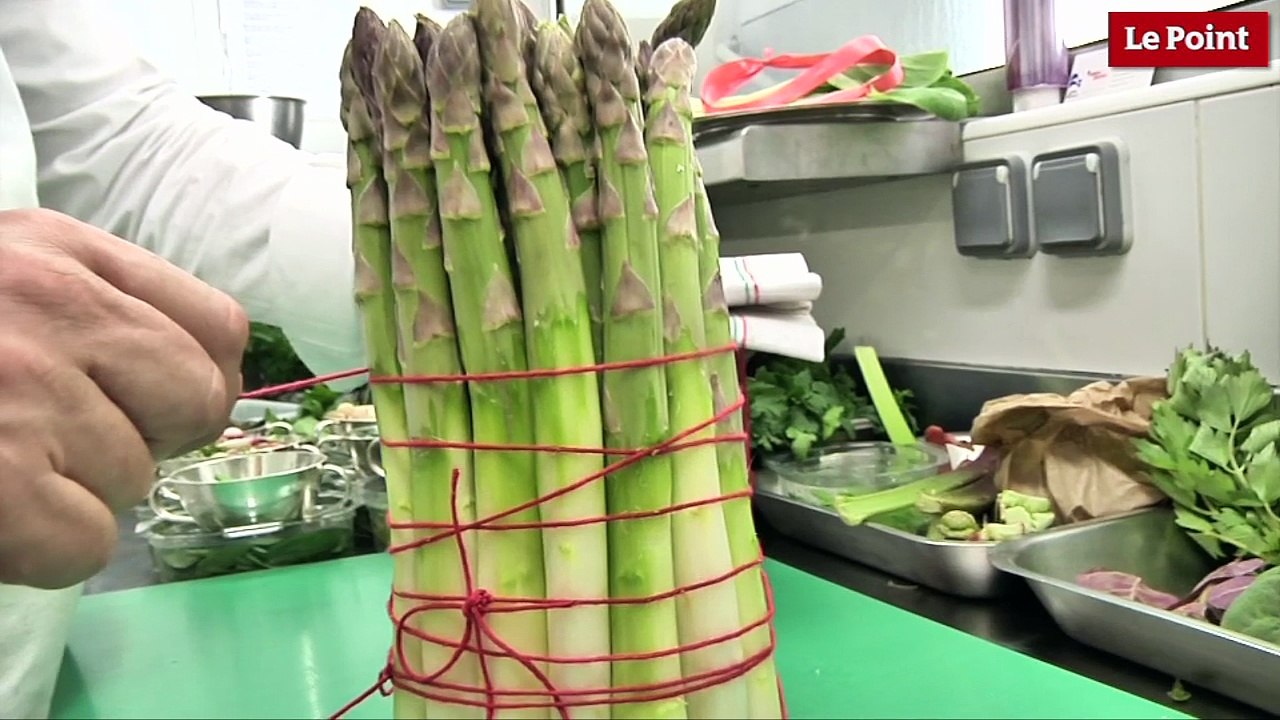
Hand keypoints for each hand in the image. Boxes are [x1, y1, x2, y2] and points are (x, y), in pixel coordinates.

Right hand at [0, 209, 247, 588]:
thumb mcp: (6, 279)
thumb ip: (97, 307)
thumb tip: (201, 385)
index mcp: (60, 247)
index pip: (219, 325)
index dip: (199, 382)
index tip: (152, 405)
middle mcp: (52, 304)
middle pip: (199, 401)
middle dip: (148, 438)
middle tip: (66, 443)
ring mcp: (24, 389)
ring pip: (137, 477)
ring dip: (81, 493)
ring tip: (5, 460)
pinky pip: (89, 544)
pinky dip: (47, 550)